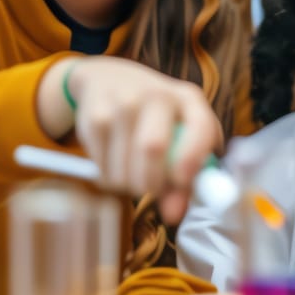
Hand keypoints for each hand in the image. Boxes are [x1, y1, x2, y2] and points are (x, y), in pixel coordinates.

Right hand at [41, 56, 222, 222]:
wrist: (108, 80)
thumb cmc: (157, 117)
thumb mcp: (179, 135)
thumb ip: (184, 176)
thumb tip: (174, 215)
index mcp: (189, 99)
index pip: (200, 126)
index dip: (192, 159)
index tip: (182, 183)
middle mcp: (157, 95)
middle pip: (153, 147)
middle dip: (152, 182)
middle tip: (151, 190)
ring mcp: (122, 103)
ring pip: (124, 166)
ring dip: (128, 185)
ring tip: (132, 173)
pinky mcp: (94, 116)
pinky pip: (102, 166)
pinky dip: (109, 177)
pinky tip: (114, 161)